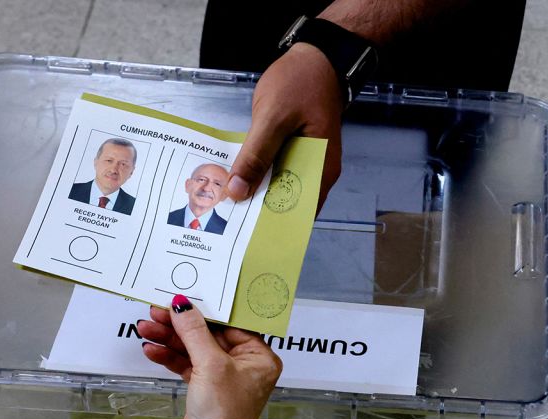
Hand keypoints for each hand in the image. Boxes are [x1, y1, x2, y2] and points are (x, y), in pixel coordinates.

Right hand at [137, 296, 282, 418]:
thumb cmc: (224, 410)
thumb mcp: (210, 364)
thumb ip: (195, 332)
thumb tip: (182, 306)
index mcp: (260, 358)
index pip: (231, 325)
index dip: (206, 312)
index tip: (183, 301)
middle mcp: (246, 365)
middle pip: (209, 336)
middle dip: (180, 326)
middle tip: (156, 313)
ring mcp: (225, 377)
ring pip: (195, 350)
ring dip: (170, 340)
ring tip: (145, 329)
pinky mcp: (206, 387)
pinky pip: (188, 365)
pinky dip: (170, 358)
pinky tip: (152, 350)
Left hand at [226, 43, 342, 211]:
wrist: (317, 57)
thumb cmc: (300, 84)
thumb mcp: (273, 118)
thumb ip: (256, 155)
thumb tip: (238, 192)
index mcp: (321, 169)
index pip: (298, 210)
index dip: (272, 222)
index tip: (243, 231)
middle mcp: (318, 171)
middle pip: (288, 200)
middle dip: (259, 208)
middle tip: (226, 217)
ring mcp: (308, 160)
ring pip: (280, 184)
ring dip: (257, 189)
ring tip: (227, 200)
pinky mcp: (297, 150)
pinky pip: (277, 168)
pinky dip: (260, 171)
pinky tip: (239, 174)